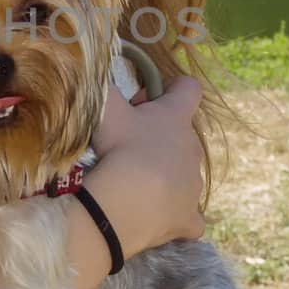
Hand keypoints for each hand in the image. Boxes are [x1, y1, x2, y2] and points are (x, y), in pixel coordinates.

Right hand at [84, 74, 205, 254]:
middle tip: (126, 147)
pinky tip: (155, 215)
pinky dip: (174, 215)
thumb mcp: (105, 109)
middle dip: (158, 137)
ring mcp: (194, 185)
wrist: (126, 203)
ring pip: (183, 174)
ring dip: (163, 176)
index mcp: (177, 118)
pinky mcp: (190, 218)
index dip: (169, 89)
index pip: (189, 89)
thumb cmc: (119, 147)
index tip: (144, 102)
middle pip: (182, 135)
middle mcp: (193, 149)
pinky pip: (189, 217)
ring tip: (133, 184)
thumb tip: (93, 69)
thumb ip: (101, 86)